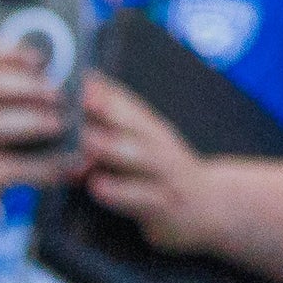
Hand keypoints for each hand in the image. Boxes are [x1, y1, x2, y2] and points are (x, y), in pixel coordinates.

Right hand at [0, 43, 71, 224]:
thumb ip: (2, 92)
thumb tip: (58, 86)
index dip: (10, 52)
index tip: (40, 57)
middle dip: (28, 86)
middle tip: (59, 94)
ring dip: (32, 122)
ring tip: (59, 125)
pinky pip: (9, 168)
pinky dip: (40, 168)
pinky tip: (60, 168)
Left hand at [77, 78, 228, 255]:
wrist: (210, 206)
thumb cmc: (165, 177)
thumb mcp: (143, 153)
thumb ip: (109, 141)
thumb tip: (72, 125)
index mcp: (154, 131)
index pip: (131, 104)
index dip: (107, 90)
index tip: (83, 76)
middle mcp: (161, 147)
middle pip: (136, 124)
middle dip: (110, 110)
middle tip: (84, 99)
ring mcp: (165, 175)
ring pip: (140, 157)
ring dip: (113, 147)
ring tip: (87, 140)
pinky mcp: (163, 205)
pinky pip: (140, 197)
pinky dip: (119, 191)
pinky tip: (97, 186)